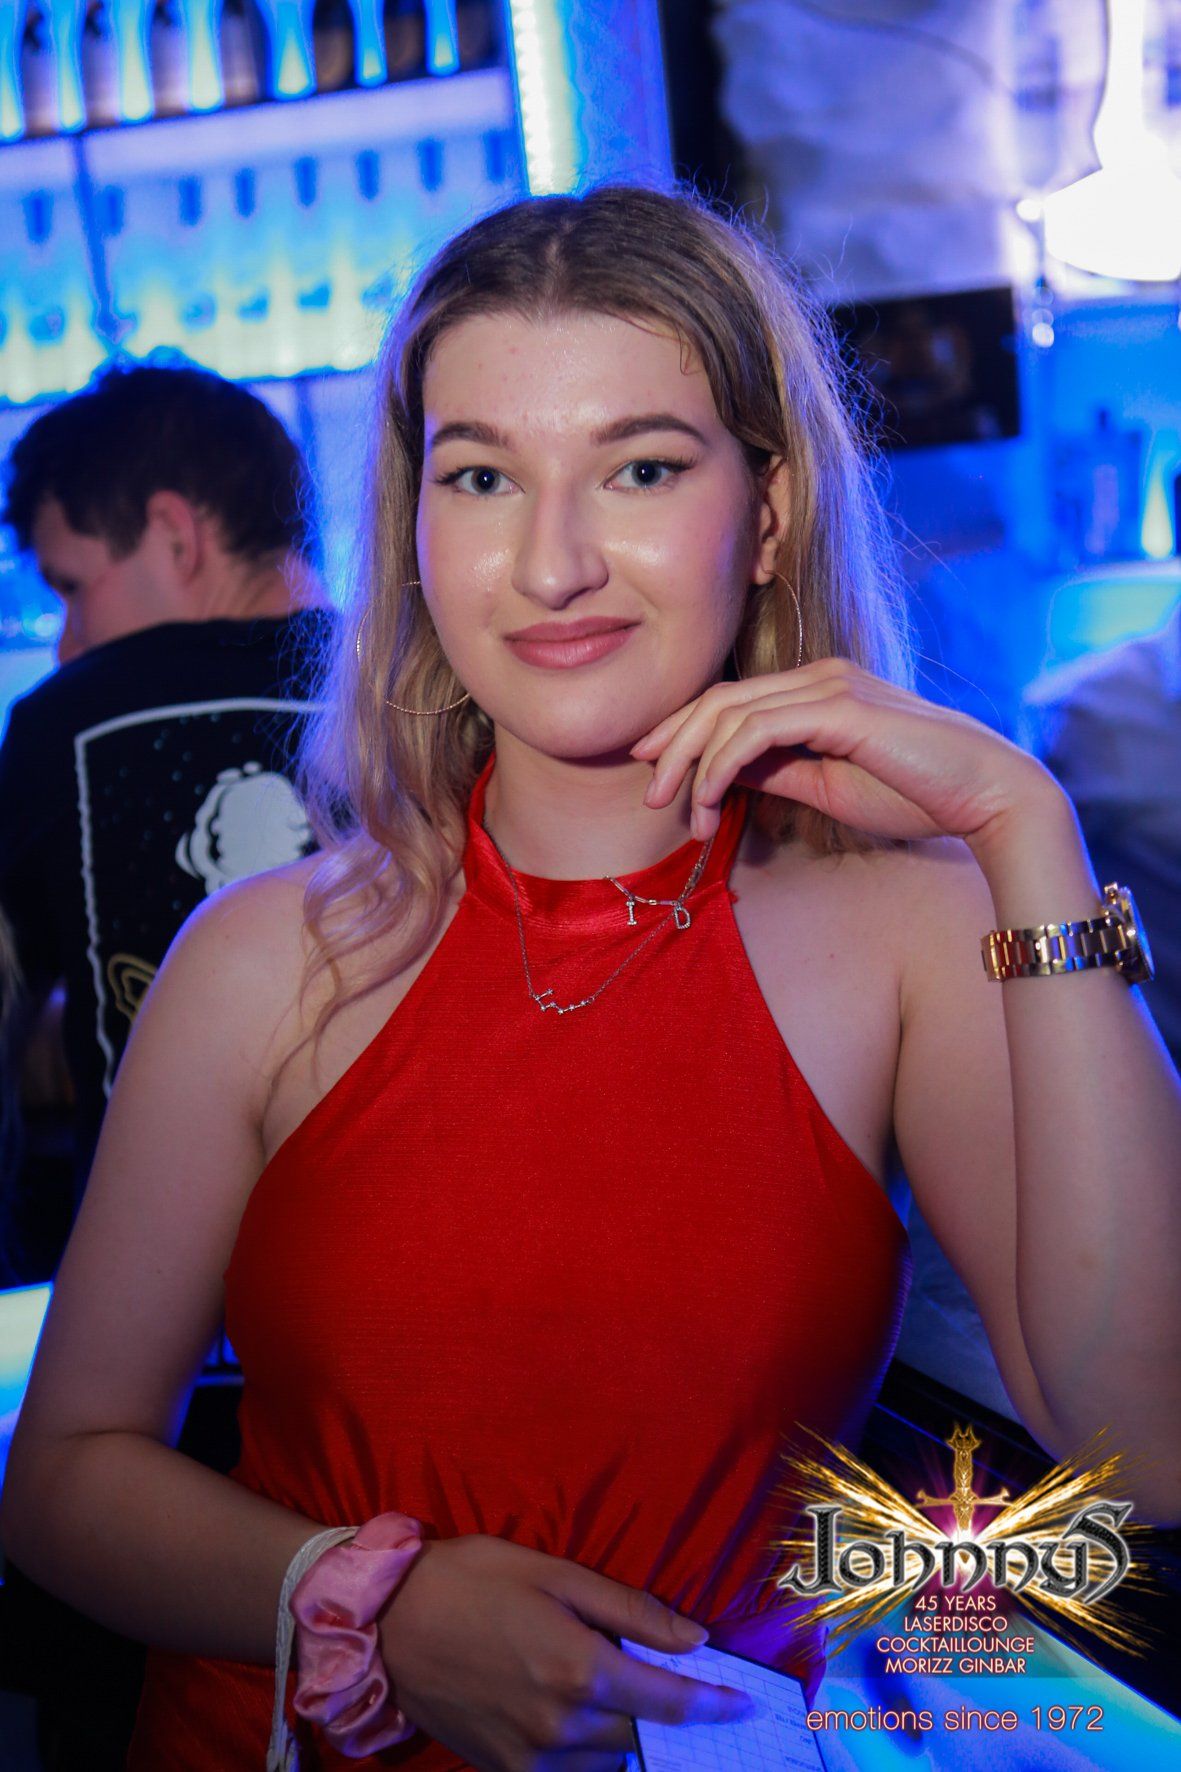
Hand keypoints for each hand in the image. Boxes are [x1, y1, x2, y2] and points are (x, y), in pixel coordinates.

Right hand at [377, 1534, 754, 1771]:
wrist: (385, 1622)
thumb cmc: (472, 1579)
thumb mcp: (555, 1574)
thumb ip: (630, 1610)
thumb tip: (695, 1638)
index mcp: (579, 1669)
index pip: (668, 1703)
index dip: (713, 1705)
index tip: (744, 1704)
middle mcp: (561, 1725)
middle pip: (643, 1741)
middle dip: (676, 1726)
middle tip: (699, 1707)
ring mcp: (531, 1756)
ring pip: (607, 1766)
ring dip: (630, 1743)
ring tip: (639, 1712)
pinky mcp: (503, 1770)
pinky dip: (590, 1758)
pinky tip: (590, 1727)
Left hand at [632, 658, 1058, 850]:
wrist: (988, 796)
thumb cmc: (918, 795)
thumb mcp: (828, 787)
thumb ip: (777, 772)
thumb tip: (721, 775)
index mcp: (820, 689)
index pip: (733, 699)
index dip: (684, 730)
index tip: (654, 767)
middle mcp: (821, 676)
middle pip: (720, 698)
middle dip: (673, 743)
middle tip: (649, 791)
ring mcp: (831, 686)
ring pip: (730, 711)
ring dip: (692, 762)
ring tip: (677, 809)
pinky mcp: (841, 708)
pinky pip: (757, 728)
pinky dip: (722, 763)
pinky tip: (709, 799)